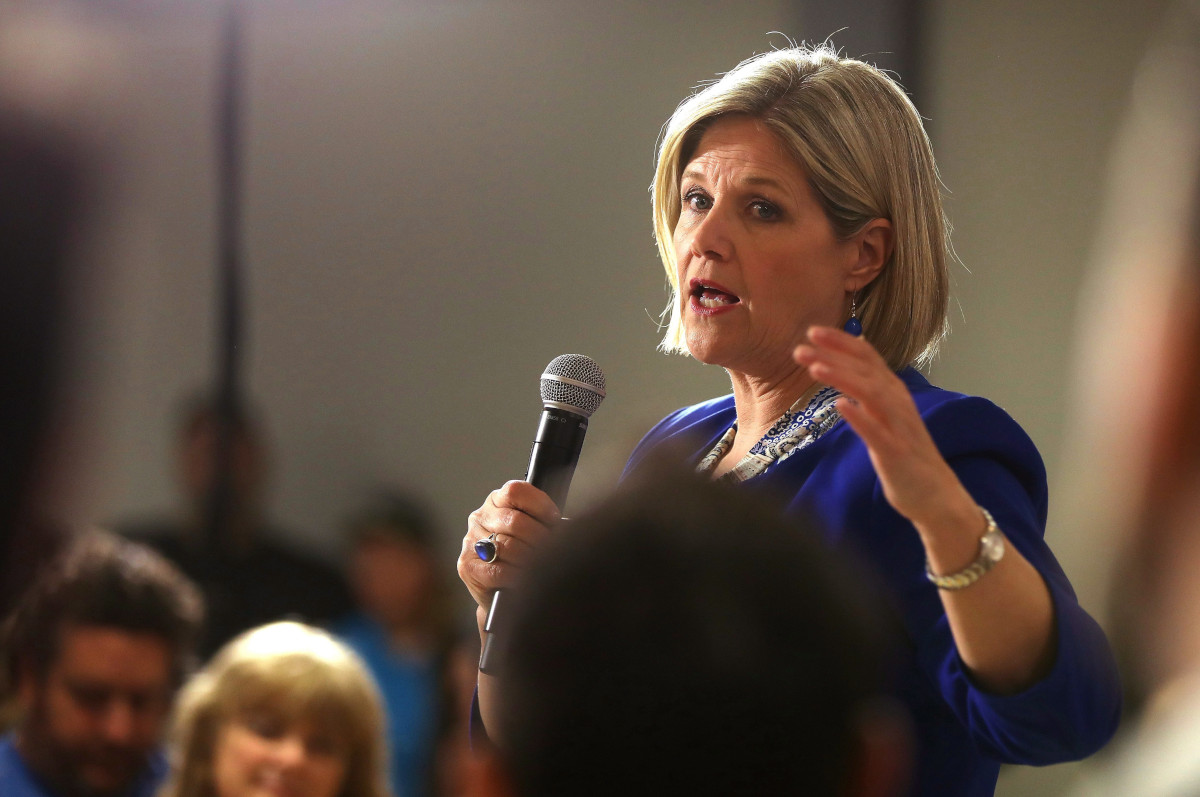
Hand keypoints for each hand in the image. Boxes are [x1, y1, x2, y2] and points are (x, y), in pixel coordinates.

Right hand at [458, 480, 560, 619]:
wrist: (502, 590)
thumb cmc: (521, 555)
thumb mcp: (531, 530)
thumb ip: (541, 520)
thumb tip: (565, 527)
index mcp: (496, 500)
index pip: (515, 491)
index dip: (539, 504)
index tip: (555, 520)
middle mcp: (480, 517)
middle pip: (514, 520)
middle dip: (540, 537)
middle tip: (553, 549)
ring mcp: (471, 541)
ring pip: (507, 546)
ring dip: (531, 558)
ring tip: (542, 565)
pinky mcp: (468, 565)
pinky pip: (498, 570)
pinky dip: (517, 575)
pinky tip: (526, 578)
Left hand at [793, 326, 972, 529]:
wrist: (934, 494)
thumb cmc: (905, 452)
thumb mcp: (886, 414)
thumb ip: (871, 387)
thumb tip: (853, 358)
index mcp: (892, 391)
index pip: (867, 357)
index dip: (841, 342)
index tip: (812, 331)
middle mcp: (897, 402)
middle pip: (864, 370)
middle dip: (833, 356)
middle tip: (801, 347)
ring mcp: (898, 426)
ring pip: (870, 393)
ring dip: (842, 377)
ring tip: (814, 368)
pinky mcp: (896, 452)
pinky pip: (877, 431)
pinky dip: (859, 417)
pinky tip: (840, 406)